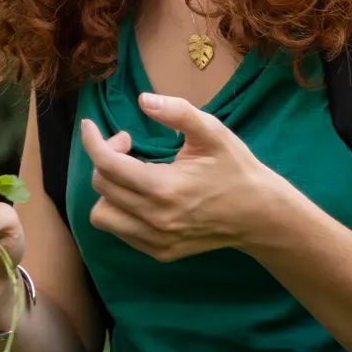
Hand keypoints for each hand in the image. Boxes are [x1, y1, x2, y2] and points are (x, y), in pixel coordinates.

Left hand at [80, 92, 291, 261]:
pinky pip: (120, 231)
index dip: (92, 140)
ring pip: (102, 215)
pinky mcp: (160, 252)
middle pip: (102, 185)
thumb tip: (143, 100)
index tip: (90, 125)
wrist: (260, 215)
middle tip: (128, 145)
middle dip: (105, 158)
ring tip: (130, 173)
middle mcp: (156, 219)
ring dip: (107, 189)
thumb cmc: (236, 169)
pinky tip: (140, 193)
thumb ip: (178, 112)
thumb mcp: (213, 132)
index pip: (107, 164)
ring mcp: (157, 240)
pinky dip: (120, 209)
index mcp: (166, 188)